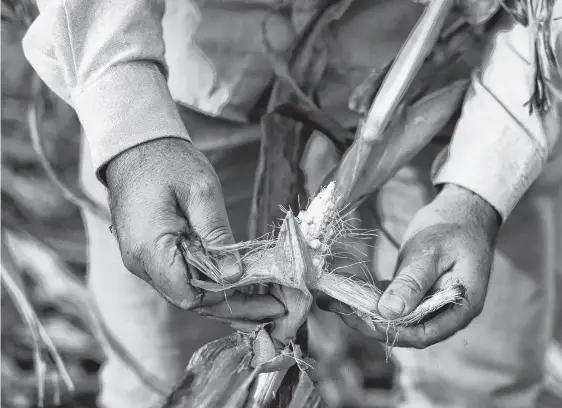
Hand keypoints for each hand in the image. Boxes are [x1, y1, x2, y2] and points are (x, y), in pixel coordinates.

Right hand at [105, 138, 284, 324]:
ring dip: (224, 299)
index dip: (228, 301)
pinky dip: (209, 285)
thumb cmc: (168, 162)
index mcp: (150, 249)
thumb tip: (235, 275)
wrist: (133, 147)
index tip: (265, 300)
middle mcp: (141, 263)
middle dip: (234, 308)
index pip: (190, 295)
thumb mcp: (200, 190)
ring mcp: (142, 261)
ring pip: (186, 292)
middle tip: (274, 310)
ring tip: (263, 304)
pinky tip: (236, 287)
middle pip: (191, 300)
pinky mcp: (148, 254)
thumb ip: (217, 233)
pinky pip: (180, 278)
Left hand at [321, 184, 499, 347]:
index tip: (362, 319)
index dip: (391, 332)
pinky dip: (370, 298)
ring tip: (334, 302)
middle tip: (340, 308)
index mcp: (460, 307)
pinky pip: (392, 301)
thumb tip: (389, 312)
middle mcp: (445, 312)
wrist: (462, 210)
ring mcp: (430, 302)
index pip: (423, 334)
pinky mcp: (416, 292)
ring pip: (395, 317)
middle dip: (371, 322)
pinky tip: (346, 292)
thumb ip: (412, 283)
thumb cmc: (452, 228)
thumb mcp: (430, 253)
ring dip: (366, 311)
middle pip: (406, 330)